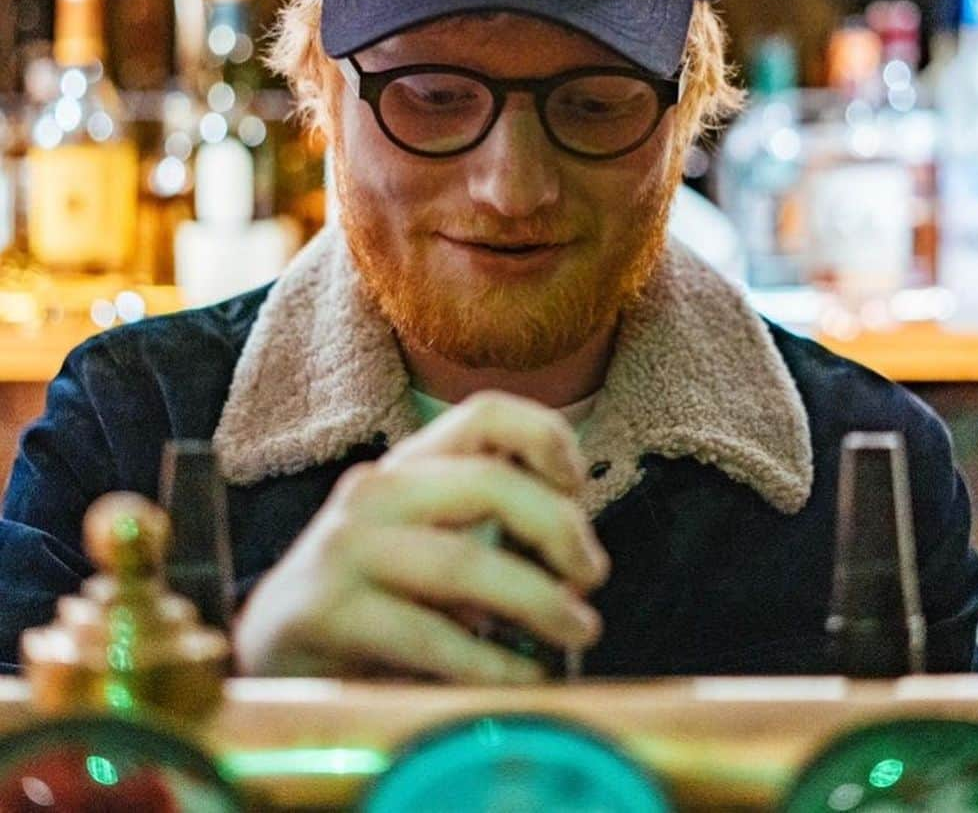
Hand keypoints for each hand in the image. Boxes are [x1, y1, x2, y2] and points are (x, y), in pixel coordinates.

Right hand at [232, 391, 610, 682]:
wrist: (272, 649)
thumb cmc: (376, 598)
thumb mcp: (435, 548)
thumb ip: (495, 536)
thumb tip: (581, 561)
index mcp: (411, 466)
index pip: (485, 413)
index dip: (545, 437)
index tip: (579, 485)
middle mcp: (376, 490)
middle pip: (489, 480)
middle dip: (557, 527)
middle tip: (593, 575)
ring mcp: (345, 547)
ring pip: (461, 560)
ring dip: (536, 599)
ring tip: (579, 630)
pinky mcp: (324, 610)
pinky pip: (424, 636)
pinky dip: (487, 662)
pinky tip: (522, 678)